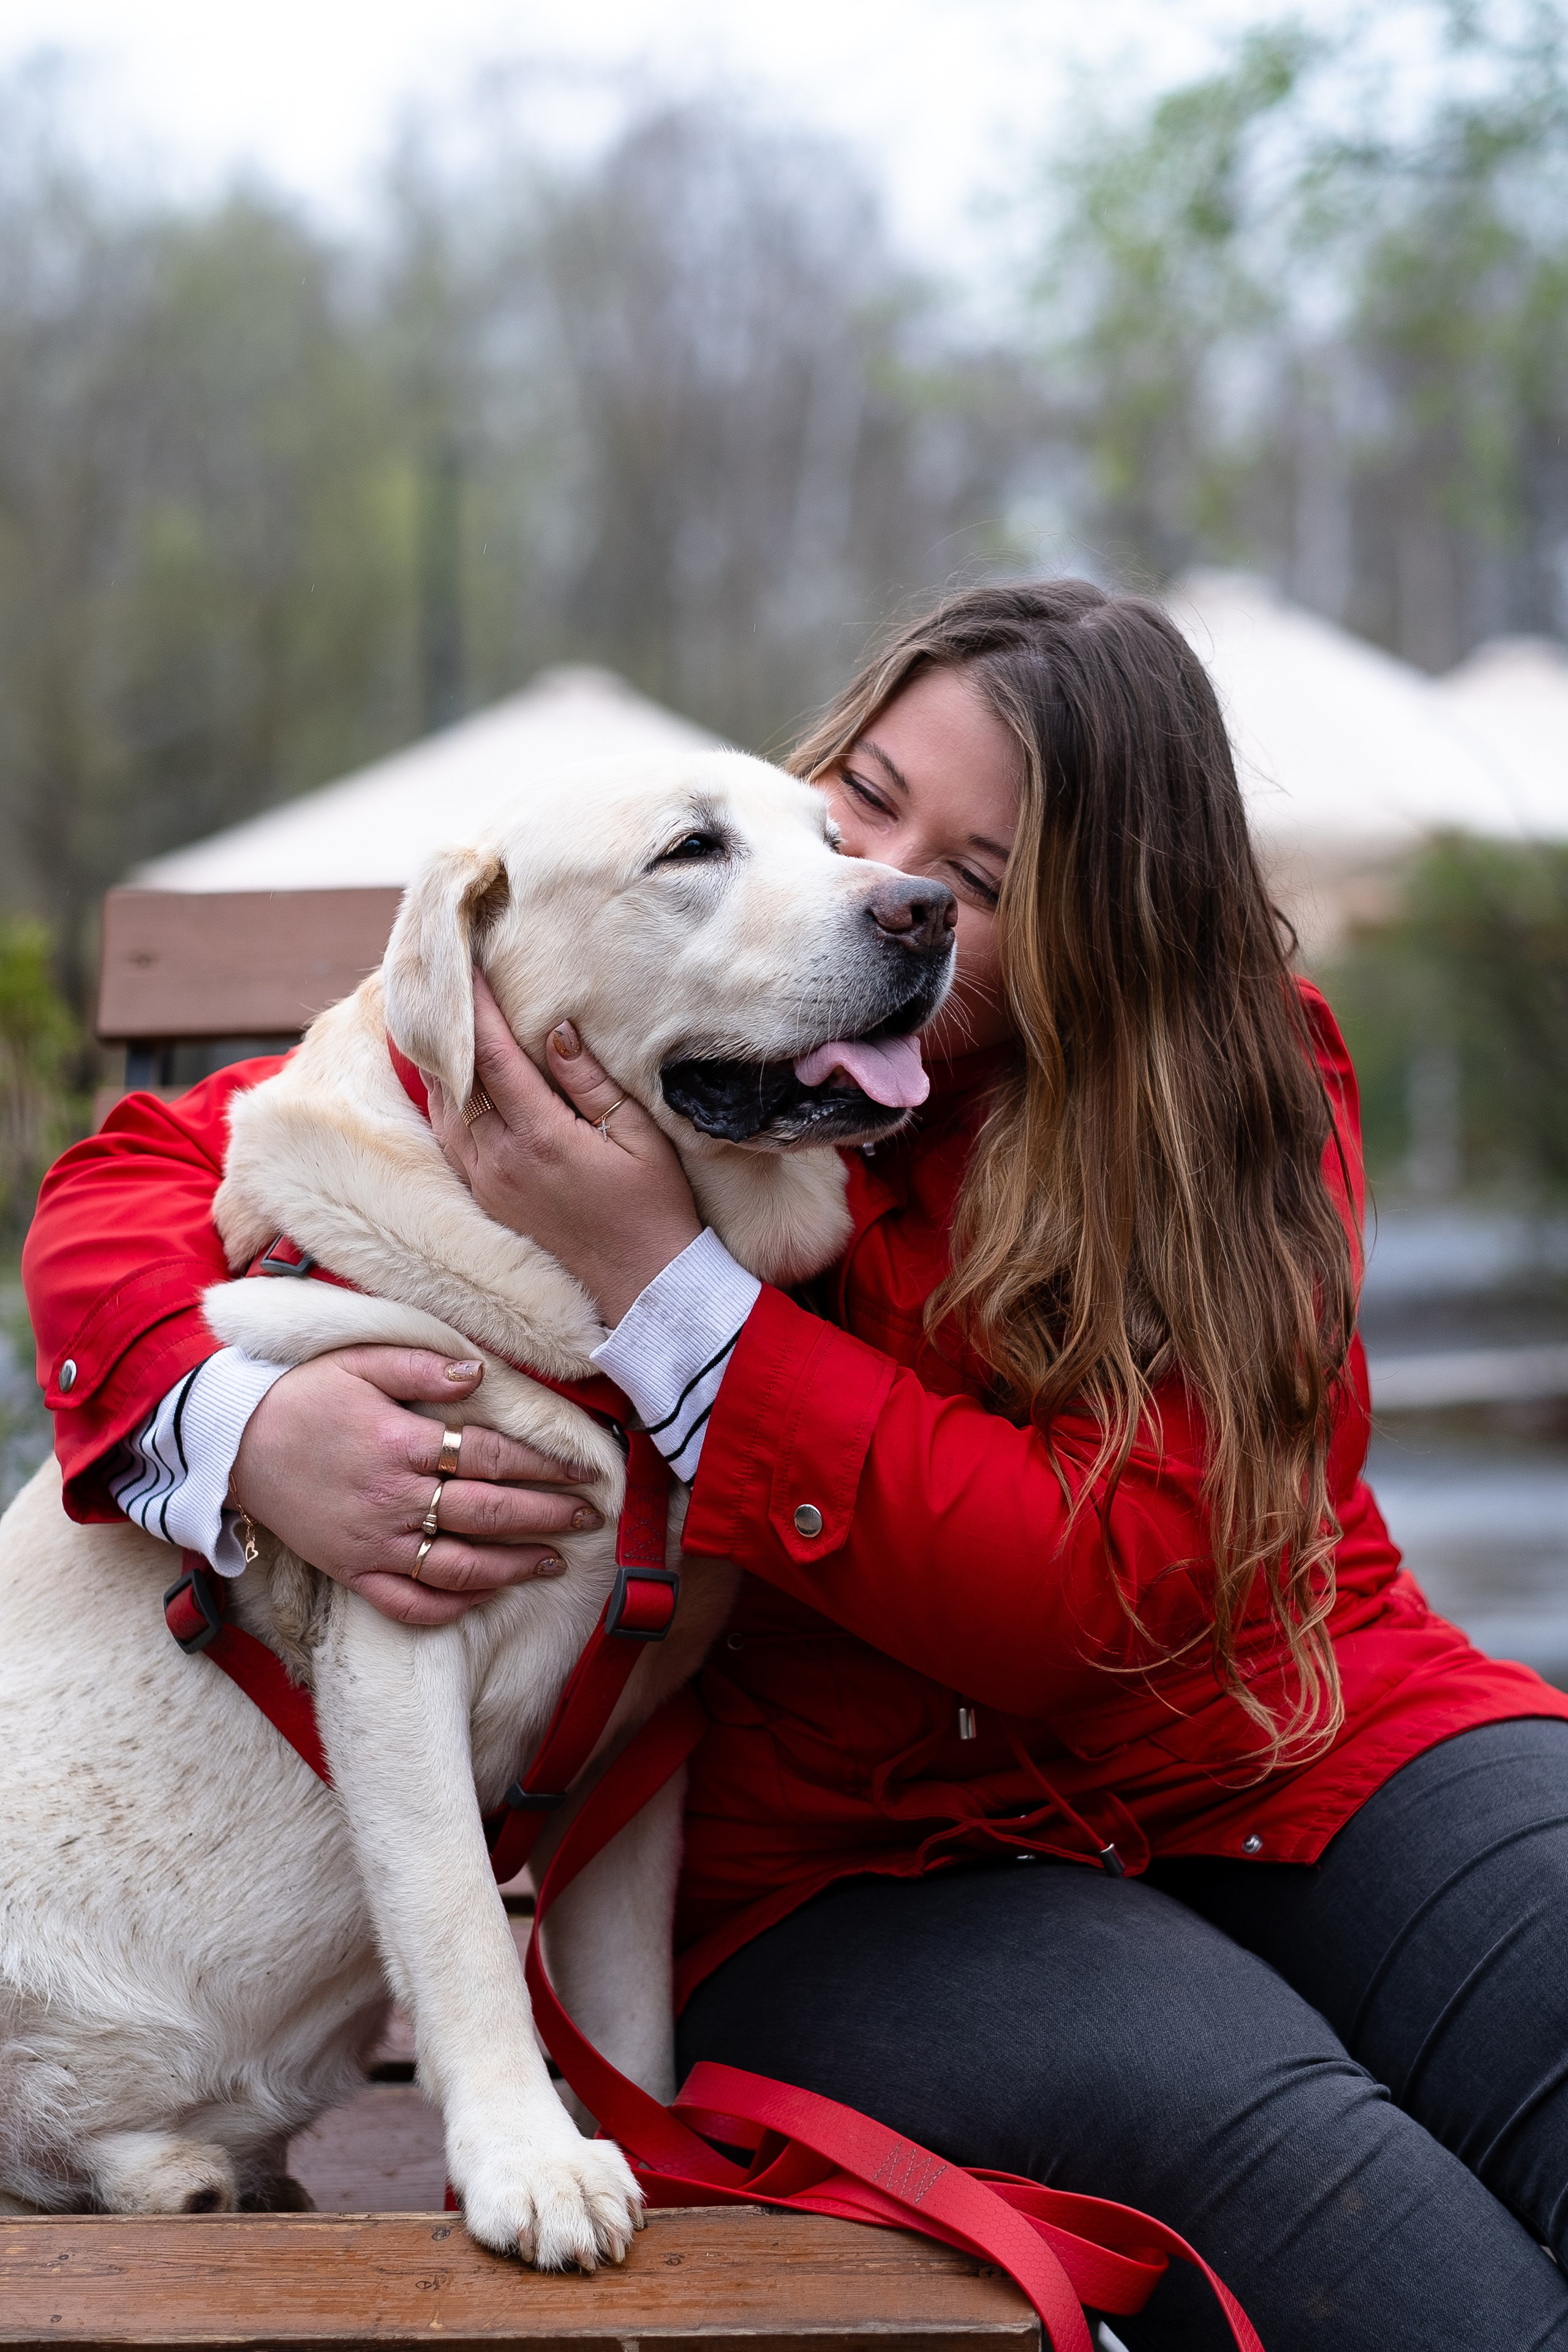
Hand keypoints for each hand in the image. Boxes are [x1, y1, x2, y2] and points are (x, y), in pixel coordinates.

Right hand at [230, 1346, 601, 1627]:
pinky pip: (408, 1604)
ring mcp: (373, 1543)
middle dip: (548, 1517)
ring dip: (514, 1568)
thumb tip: (480, 1374)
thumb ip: (422, 1365)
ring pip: (459, 1568)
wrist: (230, 1444)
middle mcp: (393, 1499)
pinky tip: (483, 1597)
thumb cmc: (301, 1396)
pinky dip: (450, 1607)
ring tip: (554, 1562)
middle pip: (488, 1514)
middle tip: (589, 1518)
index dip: (546, 1466)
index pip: (494, 1459)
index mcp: (401, 1444)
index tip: (585, 1472)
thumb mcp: (359, 1361)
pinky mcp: (351, 1572)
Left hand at [427, 971, 701, 1325]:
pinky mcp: (486, 1202)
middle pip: (456, 1081)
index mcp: (540, 1139)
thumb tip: (555, 1030)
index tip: (466, 968)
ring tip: (440, 1025)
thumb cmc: (653, 1207)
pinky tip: (450, 1082)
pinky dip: (444, 1105)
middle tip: (443, 986)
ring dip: (441, 1066)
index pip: (493, 1058)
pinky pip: (450, 1142)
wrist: (643, 1285)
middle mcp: (501, 1161)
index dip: (477, 1010)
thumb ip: (589, 1082)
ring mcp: (487, 1185)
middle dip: (449, 1030)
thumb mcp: (637, 1136)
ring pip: (445, 1112)